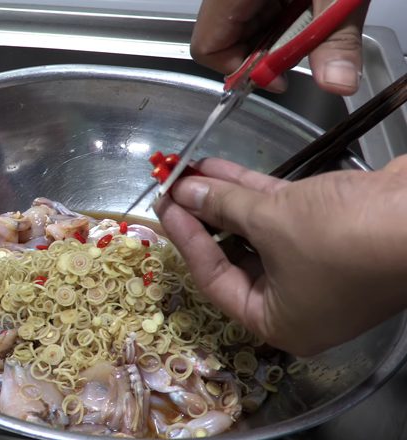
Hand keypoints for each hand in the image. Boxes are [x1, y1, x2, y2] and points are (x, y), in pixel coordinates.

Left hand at [154, 157, 406, 355]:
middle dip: (203, 215)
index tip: (164, 207)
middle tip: (174, 186)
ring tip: (192, 170)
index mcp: (280, 322)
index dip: (185, 240)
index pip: (214, 280)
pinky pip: (282, 216)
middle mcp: (297, 302)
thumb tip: (186, 193)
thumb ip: (223, 207)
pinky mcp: (333, 234)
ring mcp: (317, 268)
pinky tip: (224, 169)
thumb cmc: (345, 237)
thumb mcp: (272, 222)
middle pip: (233, 255)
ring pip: (256, 231)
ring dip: (225, 199)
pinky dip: (254, 193)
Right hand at [190, 0, 370, 95]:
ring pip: (242, 25)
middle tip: (300, 49)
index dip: (240, 69)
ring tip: (308, 22)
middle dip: (264, 53)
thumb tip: (336, 82)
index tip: (277, 75)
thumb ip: (334, 38)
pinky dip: (282, 17)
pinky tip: (305, 9)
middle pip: (224, 40)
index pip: (208, 48)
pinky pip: (256, 9)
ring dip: (276, 35)